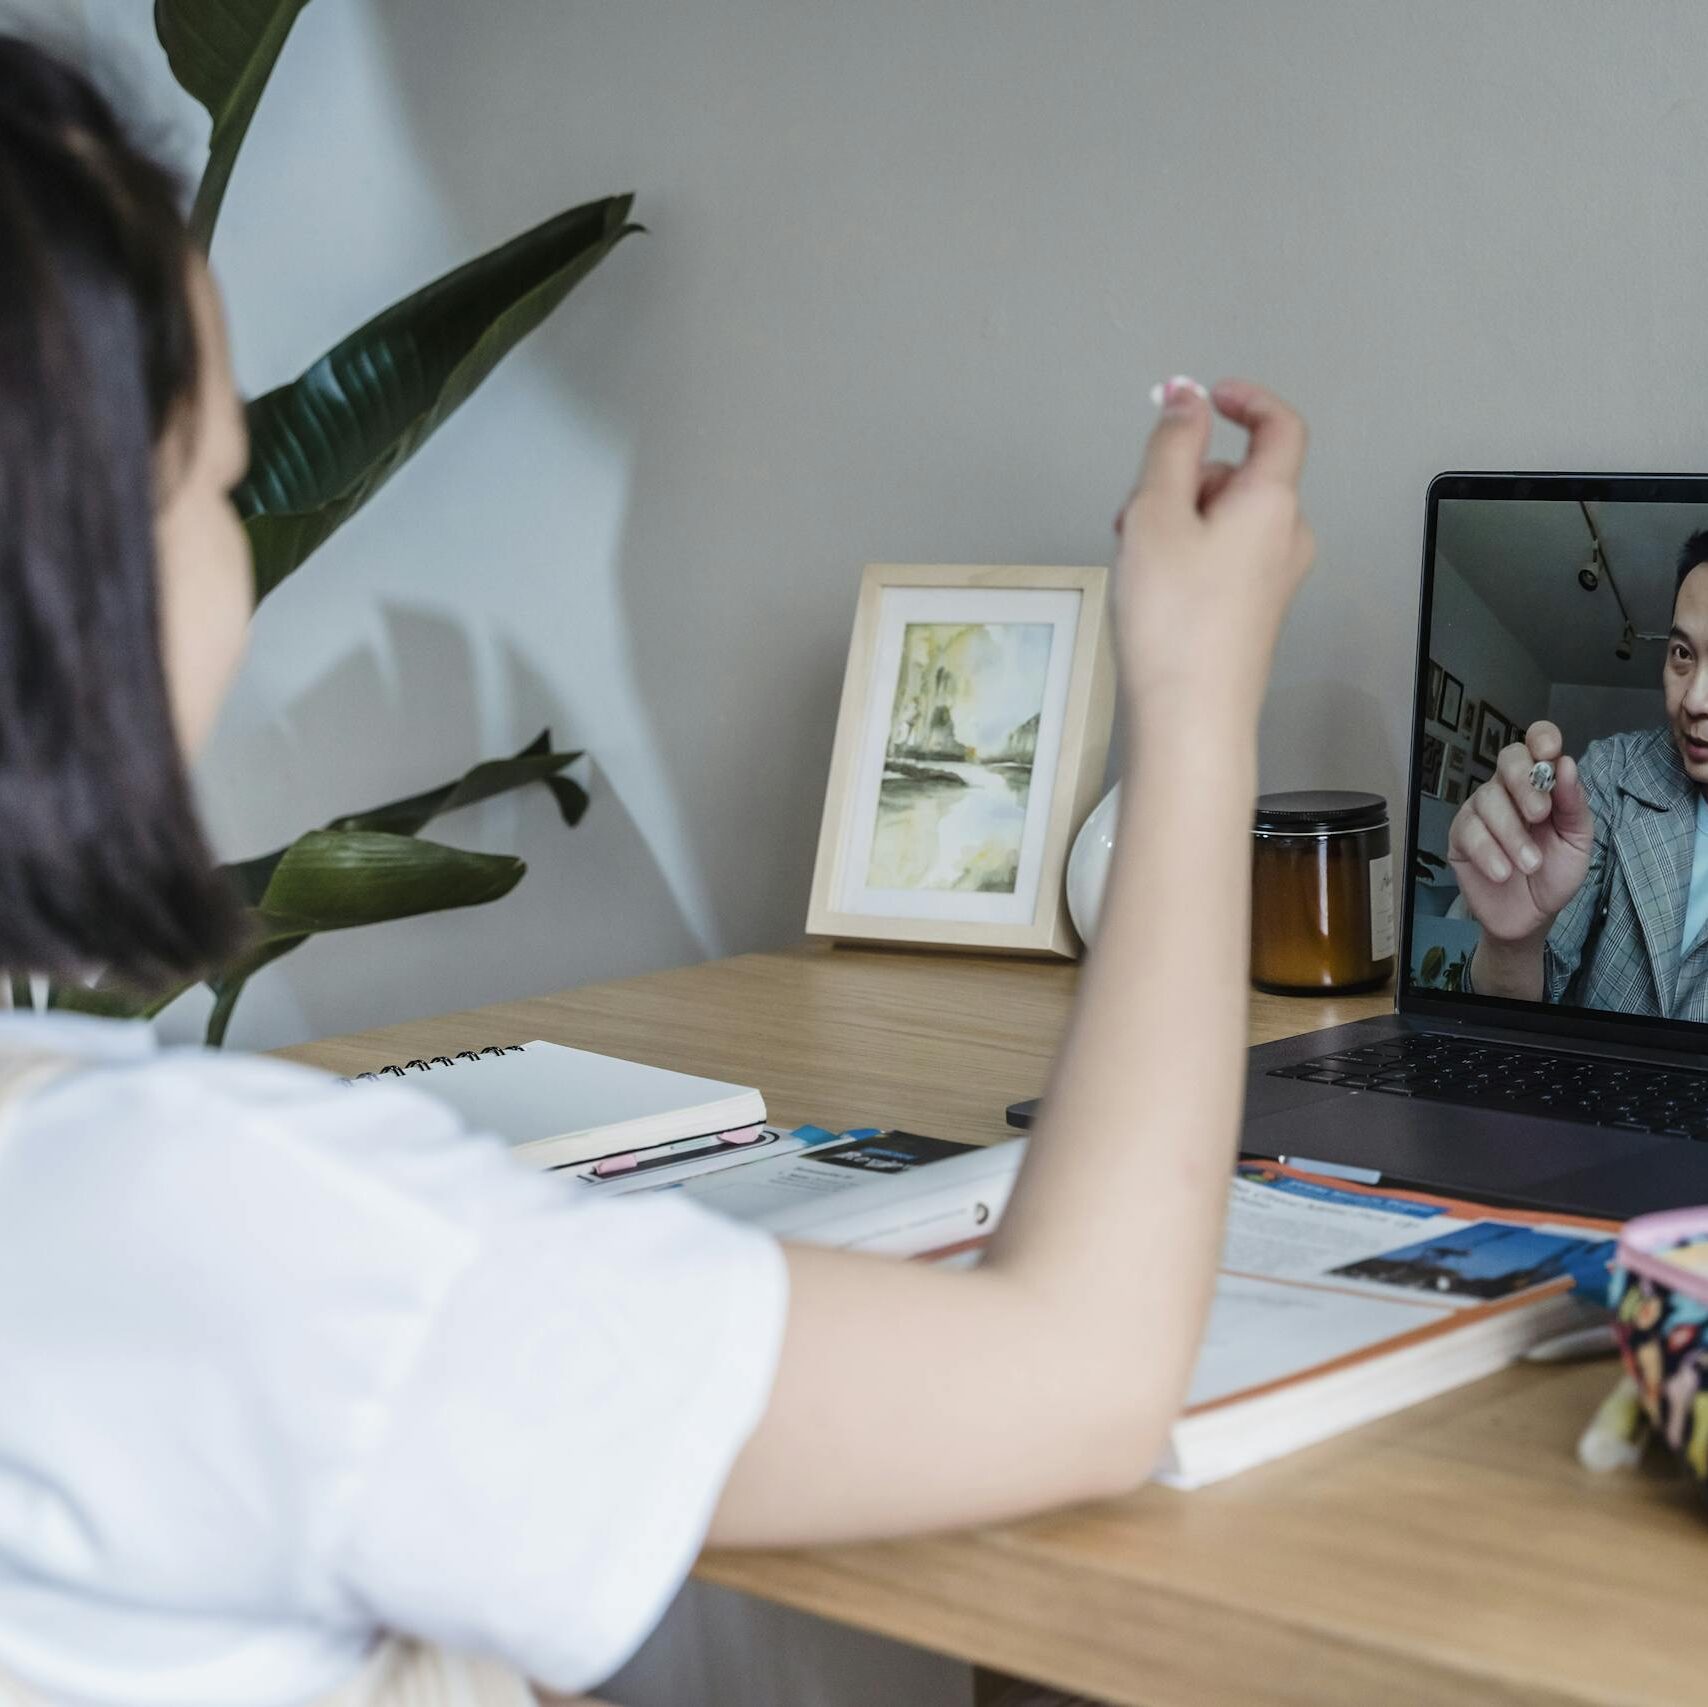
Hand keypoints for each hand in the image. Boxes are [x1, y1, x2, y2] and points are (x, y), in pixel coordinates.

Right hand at [1114, 378, 1313, 724]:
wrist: (1190, 715)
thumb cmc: (1173, 618)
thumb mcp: (1155, 514)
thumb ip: (1171, 445)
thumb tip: (1186, 396)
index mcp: (1272, 501)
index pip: (1281, 425)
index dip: (1246, 400)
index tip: (1203, 398)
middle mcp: (1287, 535)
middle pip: (1240, 476)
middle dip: (1185, 478)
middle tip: (1136, 512)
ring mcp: (1275, 577)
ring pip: (1226, 520)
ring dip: (1179, 520)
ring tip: (1137, 559)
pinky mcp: (1256, 611)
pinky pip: (1224, 558)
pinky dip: (1188, 555)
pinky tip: (1152, 589)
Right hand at [1448, 721, 1595, 944]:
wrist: (1532, 916)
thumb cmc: (1556, 873)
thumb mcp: (1577, 840)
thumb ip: (1574, 805)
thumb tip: (1566, 764)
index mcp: (1541, 784)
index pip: (1536, 744)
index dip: (1541, 738)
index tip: (1550, 752)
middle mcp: (1508, 790)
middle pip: (1507, 760)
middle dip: (1525, 784)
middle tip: (1540, 815)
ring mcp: (1480, 811)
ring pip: (1488, 800)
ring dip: (1512, 834)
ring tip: (1531, 865)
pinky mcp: (1460, 837)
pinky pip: (1469, 832)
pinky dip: (1489, 853)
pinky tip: (1504, 873)